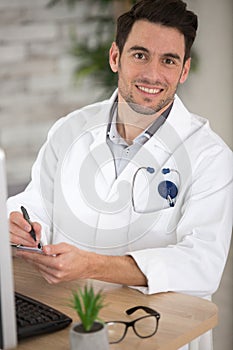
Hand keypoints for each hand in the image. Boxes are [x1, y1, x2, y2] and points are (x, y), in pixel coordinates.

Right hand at [9, 211, 40, 246]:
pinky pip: (14, 243)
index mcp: (15, 216)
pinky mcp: (9, 240)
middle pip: (14, 229)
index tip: (29, 228)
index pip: (15, 217)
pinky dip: (23, 244)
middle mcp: (9, 224)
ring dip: (25, 241)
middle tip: (34, 238)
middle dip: (26, 235)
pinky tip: (29, 245)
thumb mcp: (34, 224)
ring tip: (33, 242)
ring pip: (13, 237)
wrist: (27, 234)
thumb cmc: (28, 227)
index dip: (22, 223)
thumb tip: (36, 228)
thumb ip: (36, 225)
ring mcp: (8, 232)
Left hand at [15, 242, 146, 286]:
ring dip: (33, 262)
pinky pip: (43, 273)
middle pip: (37, 264)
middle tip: (23, 252)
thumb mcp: (66, 247)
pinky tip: (39, 262)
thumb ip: (54, 247)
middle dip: (29, 257)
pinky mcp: (54, 281)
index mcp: (59, 264)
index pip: (39, 258)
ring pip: (39, 269)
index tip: (22, 251)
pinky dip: (39, 267)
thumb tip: (44, 249)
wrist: (86, 266)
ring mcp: (55, 279)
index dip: (29, 254)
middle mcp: (56, 273)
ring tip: (30, 255)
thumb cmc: (78, 257)